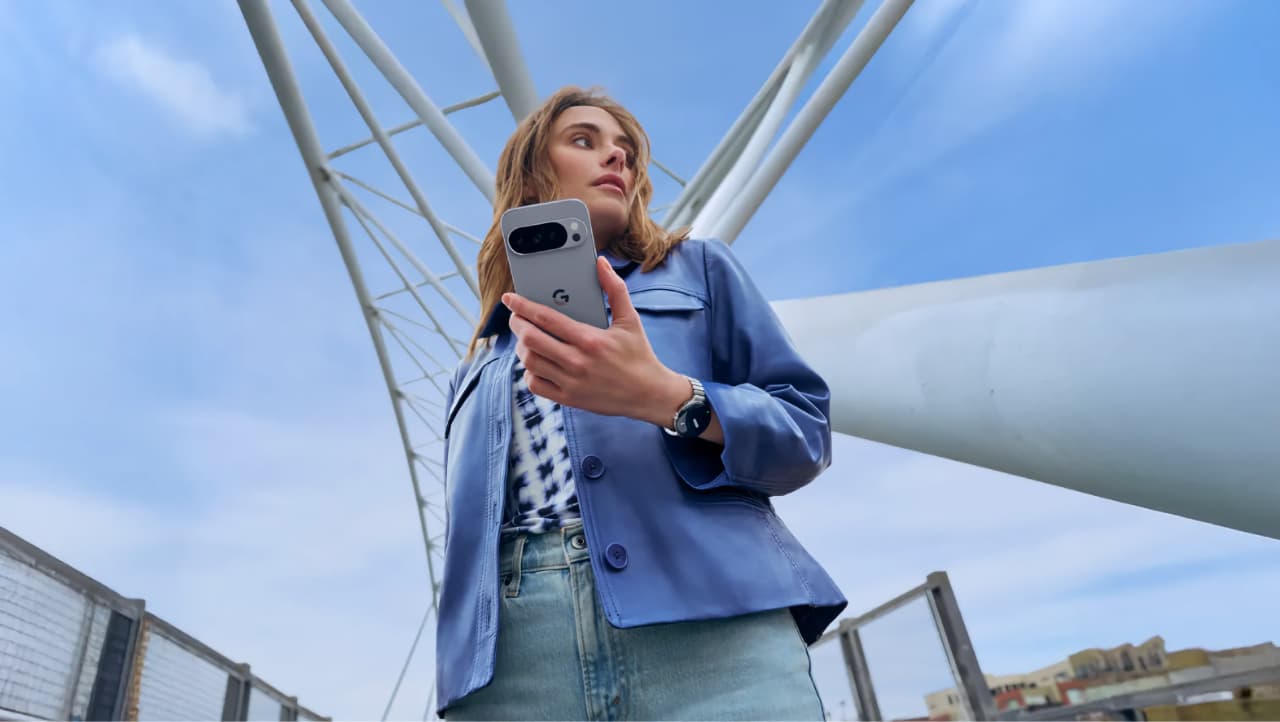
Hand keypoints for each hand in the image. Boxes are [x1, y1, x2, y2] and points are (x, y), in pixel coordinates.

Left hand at [504, 257, 690, 427]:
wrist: (649, 394)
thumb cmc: (639, 356)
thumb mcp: (630, 319)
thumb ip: (615, 288)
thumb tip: (601, 263)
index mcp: (590, 339)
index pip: (546, 318)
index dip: (522, 306)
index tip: (510, 299)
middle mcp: (577, 362)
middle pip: (531, 339)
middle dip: (516, 324)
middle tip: (515, 317)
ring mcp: (571, 382)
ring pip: (530, 361)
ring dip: (521, 347)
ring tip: (525, 337)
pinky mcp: (569, 398)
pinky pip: (536, 384)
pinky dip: (529, 372)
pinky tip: (536, 362)